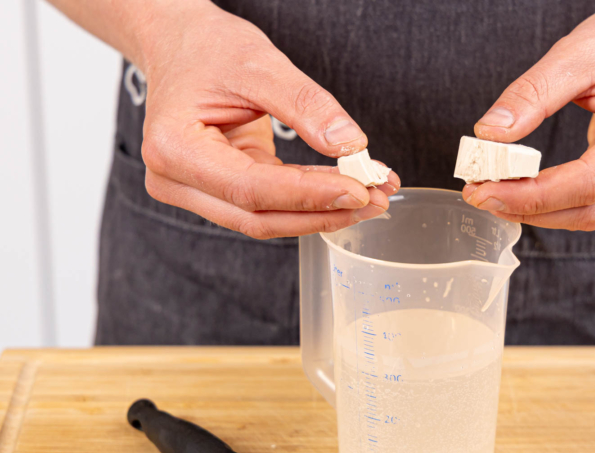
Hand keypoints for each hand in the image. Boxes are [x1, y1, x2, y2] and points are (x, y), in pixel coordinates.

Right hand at [137, 2, 398, 238]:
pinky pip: (269, 204)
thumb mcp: (261, 65)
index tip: (358, 190)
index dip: (308, 195)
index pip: (251, 189)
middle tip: (375, 201)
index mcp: (173, 149)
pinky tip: (346, 188)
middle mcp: (176, 180)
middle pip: (257, 217)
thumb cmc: (208, 48)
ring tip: (371, 196)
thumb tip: (350, 145)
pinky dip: (310, 199)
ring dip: (321, 212)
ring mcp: (195, 191)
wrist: (181, 44)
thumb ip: (307, 105)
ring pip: (265, 218)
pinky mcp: (220, 190)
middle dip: (321, 213)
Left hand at [463, 0, 594, 230]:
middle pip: (591, 210)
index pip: (587, 183)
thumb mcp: (577, 54)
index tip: (484, 191)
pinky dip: (559, 201)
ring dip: (542, 212)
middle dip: (530, 210)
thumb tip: (488, 135)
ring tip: (496, 193)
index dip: (531, 196)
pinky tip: (525, 189)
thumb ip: (531, 95)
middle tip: (480, 195)